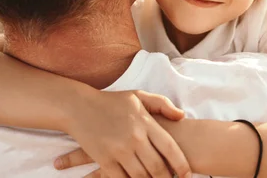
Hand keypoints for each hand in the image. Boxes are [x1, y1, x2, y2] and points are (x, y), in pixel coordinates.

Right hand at [56, 89, 191, 177]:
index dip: (182, 165)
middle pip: (158, 168)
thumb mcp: (139, 96)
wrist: (79, 107)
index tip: (187, 175)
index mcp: (145, 123)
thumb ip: (162, 105)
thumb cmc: (112, 101)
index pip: (170, 148)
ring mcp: (118, 150)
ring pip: (141, 177)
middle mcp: (134, 138)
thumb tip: (182, 116)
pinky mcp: (104, 160)